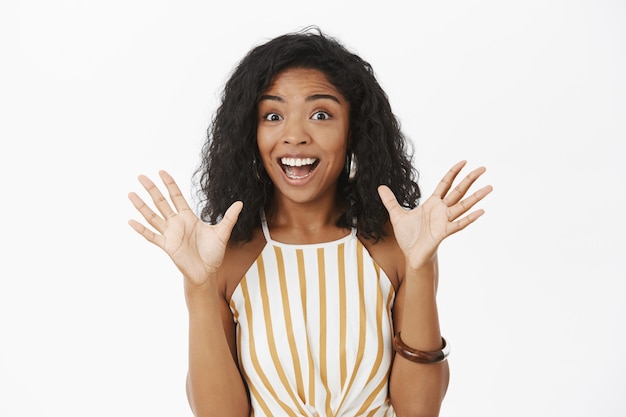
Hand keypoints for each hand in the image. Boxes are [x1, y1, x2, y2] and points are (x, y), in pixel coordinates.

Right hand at [128, 171, 242, 285]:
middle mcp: (177, 223)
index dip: (170, 184)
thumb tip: (240, 203)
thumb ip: (230, 217)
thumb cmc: (213, 253)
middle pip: (161, 202)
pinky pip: (151, 236)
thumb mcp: (223, 232)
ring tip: (131, 194)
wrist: (207, 272)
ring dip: (141, 206)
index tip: (162, 172)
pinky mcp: (166, 246)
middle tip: (141, 176)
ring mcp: (170, 234)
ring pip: (153, 216)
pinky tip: (130, 221)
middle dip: (152, 189)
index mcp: (189, 217)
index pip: (177, 197)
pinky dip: (141, 229)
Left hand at [378, 160, 491, 269]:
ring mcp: (444, 221)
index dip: (453, 173)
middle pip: (458, 191)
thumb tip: (380, 187)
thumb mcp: (396, 215)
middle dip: (470, 179)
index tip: (463, 161)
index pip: (445, 184)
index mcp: (432, 203)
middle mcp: (441, 210)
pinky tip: (481, 211)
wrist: (410, 255)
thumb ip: (390, 200)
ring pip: (463, 205)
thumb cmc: (408, 237)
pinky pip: (459, 224)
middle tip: (483, 168)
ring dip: (476, 197)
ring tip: (490, 187)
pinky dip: (470, 218)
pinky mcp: (444, 233)